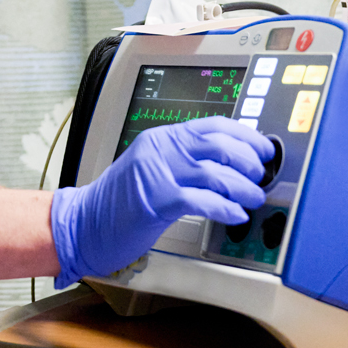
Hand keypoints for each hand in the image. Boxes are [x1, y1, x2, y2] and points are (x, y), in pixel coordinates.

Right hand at [49, 116, 272, 287]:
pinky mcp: (156, 201)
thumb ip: (184, 161)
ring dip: (242, 188)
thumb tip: (228, 164)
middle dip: (248, 162)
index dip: (245, 136)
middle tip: (260, 178)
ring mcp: (157, 173)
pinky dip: (225, 208)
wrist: (83, 223)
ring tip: (253, 199)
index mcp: (162, 137)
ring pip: (215, 173)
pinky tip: (235, 215)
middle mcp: (160, 149)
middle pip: (218, 146)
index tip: (264, 150)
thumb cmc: (119, 202)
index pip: (213, 125)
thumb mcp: (153, 169)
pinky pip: (202, 201)